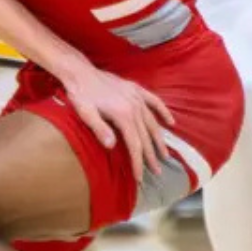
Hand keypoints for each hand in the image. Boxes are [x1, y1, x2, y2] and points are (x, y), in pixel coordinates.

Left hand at [61, 68, 175, 183]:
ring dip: (159, 140)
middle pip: (146, 137)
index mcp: (123, 115)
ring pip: (153, 123)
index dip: (138, 162)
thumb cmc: (80, 95)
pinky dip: (163, 112)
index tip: (140, 178)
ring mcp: (137, 97)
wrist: (80, 72)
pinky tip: (171, 122)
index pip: (135, 144)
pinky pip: (154, 101)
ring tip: (165, 155)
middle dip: (151, 156)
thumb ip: (99, 129)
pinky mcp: (136, 89)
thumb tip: (112, 146)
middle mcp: (134, 106)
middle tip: (157, 172)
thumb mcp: (85, 113)